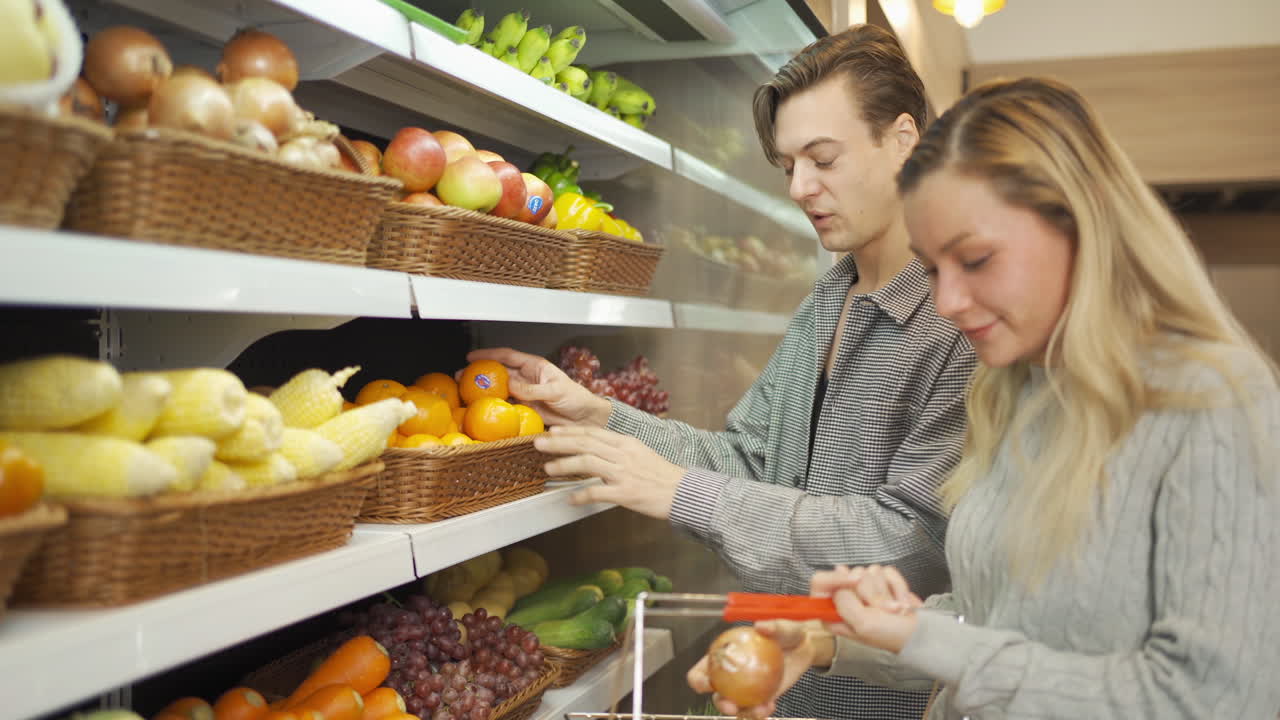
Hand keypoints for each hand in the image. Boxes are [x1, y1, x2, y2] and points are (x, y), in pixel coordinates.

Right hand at [467, 347, 611, 426]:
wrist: (585, 419)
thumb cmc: (576, 399)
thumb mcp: (556, 390)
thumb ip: (533, 389)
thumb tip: (510, 386)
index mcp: (534, 367)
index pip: (507, 356)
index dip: (489, 355)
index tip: (471, 356)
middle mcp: (527, 378)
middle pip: (498, 372)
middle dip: (479, 372)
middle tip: (461, 377)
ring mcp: (524, 393)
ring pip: (499, 389)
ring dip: (483, 390)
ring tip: (465, 393)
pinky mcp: (524, 408)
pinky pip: (506, 406)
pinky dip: (493, 406)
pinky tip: (481, 408)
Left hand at [533, 425, 684, 519]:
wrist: (684, 492)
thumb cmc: (662, 475)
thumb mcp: (640, 454)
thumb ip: (618, 451)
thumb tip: (596, 450)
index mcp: (626, 443)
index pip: (592, 432)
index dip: (569, 431)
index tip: (552, 431)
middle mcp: (623, 454)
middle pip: (585, 443)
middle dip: (559, 443)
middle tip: (538, 443)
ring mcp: (624, 473)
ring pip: (588, 462)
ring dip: (565, 465)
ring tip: (548, 469)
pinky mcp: (626, 492)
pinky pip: (598, 492)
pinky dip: (581, 495)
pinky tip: (570, 498)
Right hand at [686, 620, 832, 719]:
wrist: (804, 646)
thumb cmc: (786, 633)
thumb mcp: (781, 626)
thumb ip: (772, 626)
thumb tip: (760, 626)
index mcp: (725, 656)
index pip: (702, 670)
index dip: (699, 679)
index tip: (708, 682)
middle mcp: (732, 676)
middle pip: (717, 695)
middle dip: (721, 704)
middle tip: (732, 706)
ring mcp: (747, 690)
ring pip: (737, 708)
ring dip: (745, 713)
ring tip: (760, 710)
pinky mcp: (763, 698)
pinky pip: (757, 710)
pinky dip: (761, 712)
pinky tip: (770, 707)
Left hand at [811, 565, 922, 653]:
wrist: (919, 634)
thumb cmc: (890, 635)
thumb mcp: (862, 624)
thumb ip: (844, 602)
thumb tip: (840, 577)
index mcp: (833, 611)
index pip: (820, 582)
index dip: (837, 578)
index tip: (854, 582)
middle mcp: (846, 597)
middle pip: (850, 575)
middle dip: (871, 593)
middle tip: (879, 611)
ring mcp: (865, 588)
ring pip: (869, 571)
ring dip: (884, 592)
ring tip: (891, 609)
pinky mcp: (882, 580)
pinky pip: (886, 570)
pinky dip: (896, 585)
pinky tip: (899, 600)